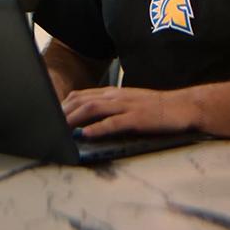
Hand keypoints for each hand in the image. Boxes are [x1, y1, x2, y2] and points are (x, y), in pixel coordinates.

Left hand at [62, 86, 196, 138]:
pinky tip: (86, 135)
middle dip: (63, 112)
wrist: (182, 106)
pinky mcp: (136, 118)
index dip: (64, 104)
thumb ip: (111, 108)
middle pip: (83, 100)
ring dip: (74, 118)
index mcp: (114, 93)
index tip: (50, 115)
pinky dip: (97, 129)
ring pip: (93, 109)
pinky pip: (113, 123)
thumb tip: (90, 120)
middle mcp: (117, 96)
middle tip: (48, 123)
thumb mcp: (129, 104)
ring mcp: (126, 106)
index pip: (82, 95)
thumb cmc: (156, 108)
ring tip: (60, 128)